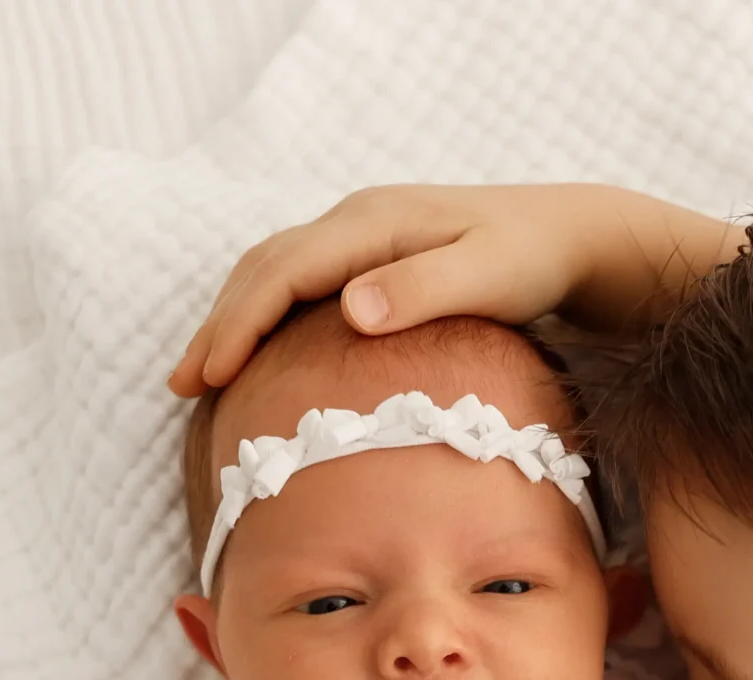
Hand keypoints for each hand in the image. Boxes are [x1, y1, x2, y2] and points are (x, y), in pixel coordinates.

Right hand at [169, 183, 745, 394]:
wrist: (570, 236)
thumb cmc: (533, 262)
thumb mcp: (487, 277)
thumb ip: (422, 291)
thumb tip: (351, 309)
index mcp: (374, 224)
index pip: (284, 272)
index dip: (240, 323)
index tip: (210, 373)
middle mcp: (359, 221)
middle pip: (264, 269)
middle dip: (219, 326)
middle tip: (182, 385)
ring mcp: (364, 236)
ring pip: (275, 273)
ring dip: (234, 320)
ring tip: (201, 374)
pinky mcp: (374, 255)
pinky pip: (299, 282)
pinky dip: (265, 316)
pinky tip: (255, 355)